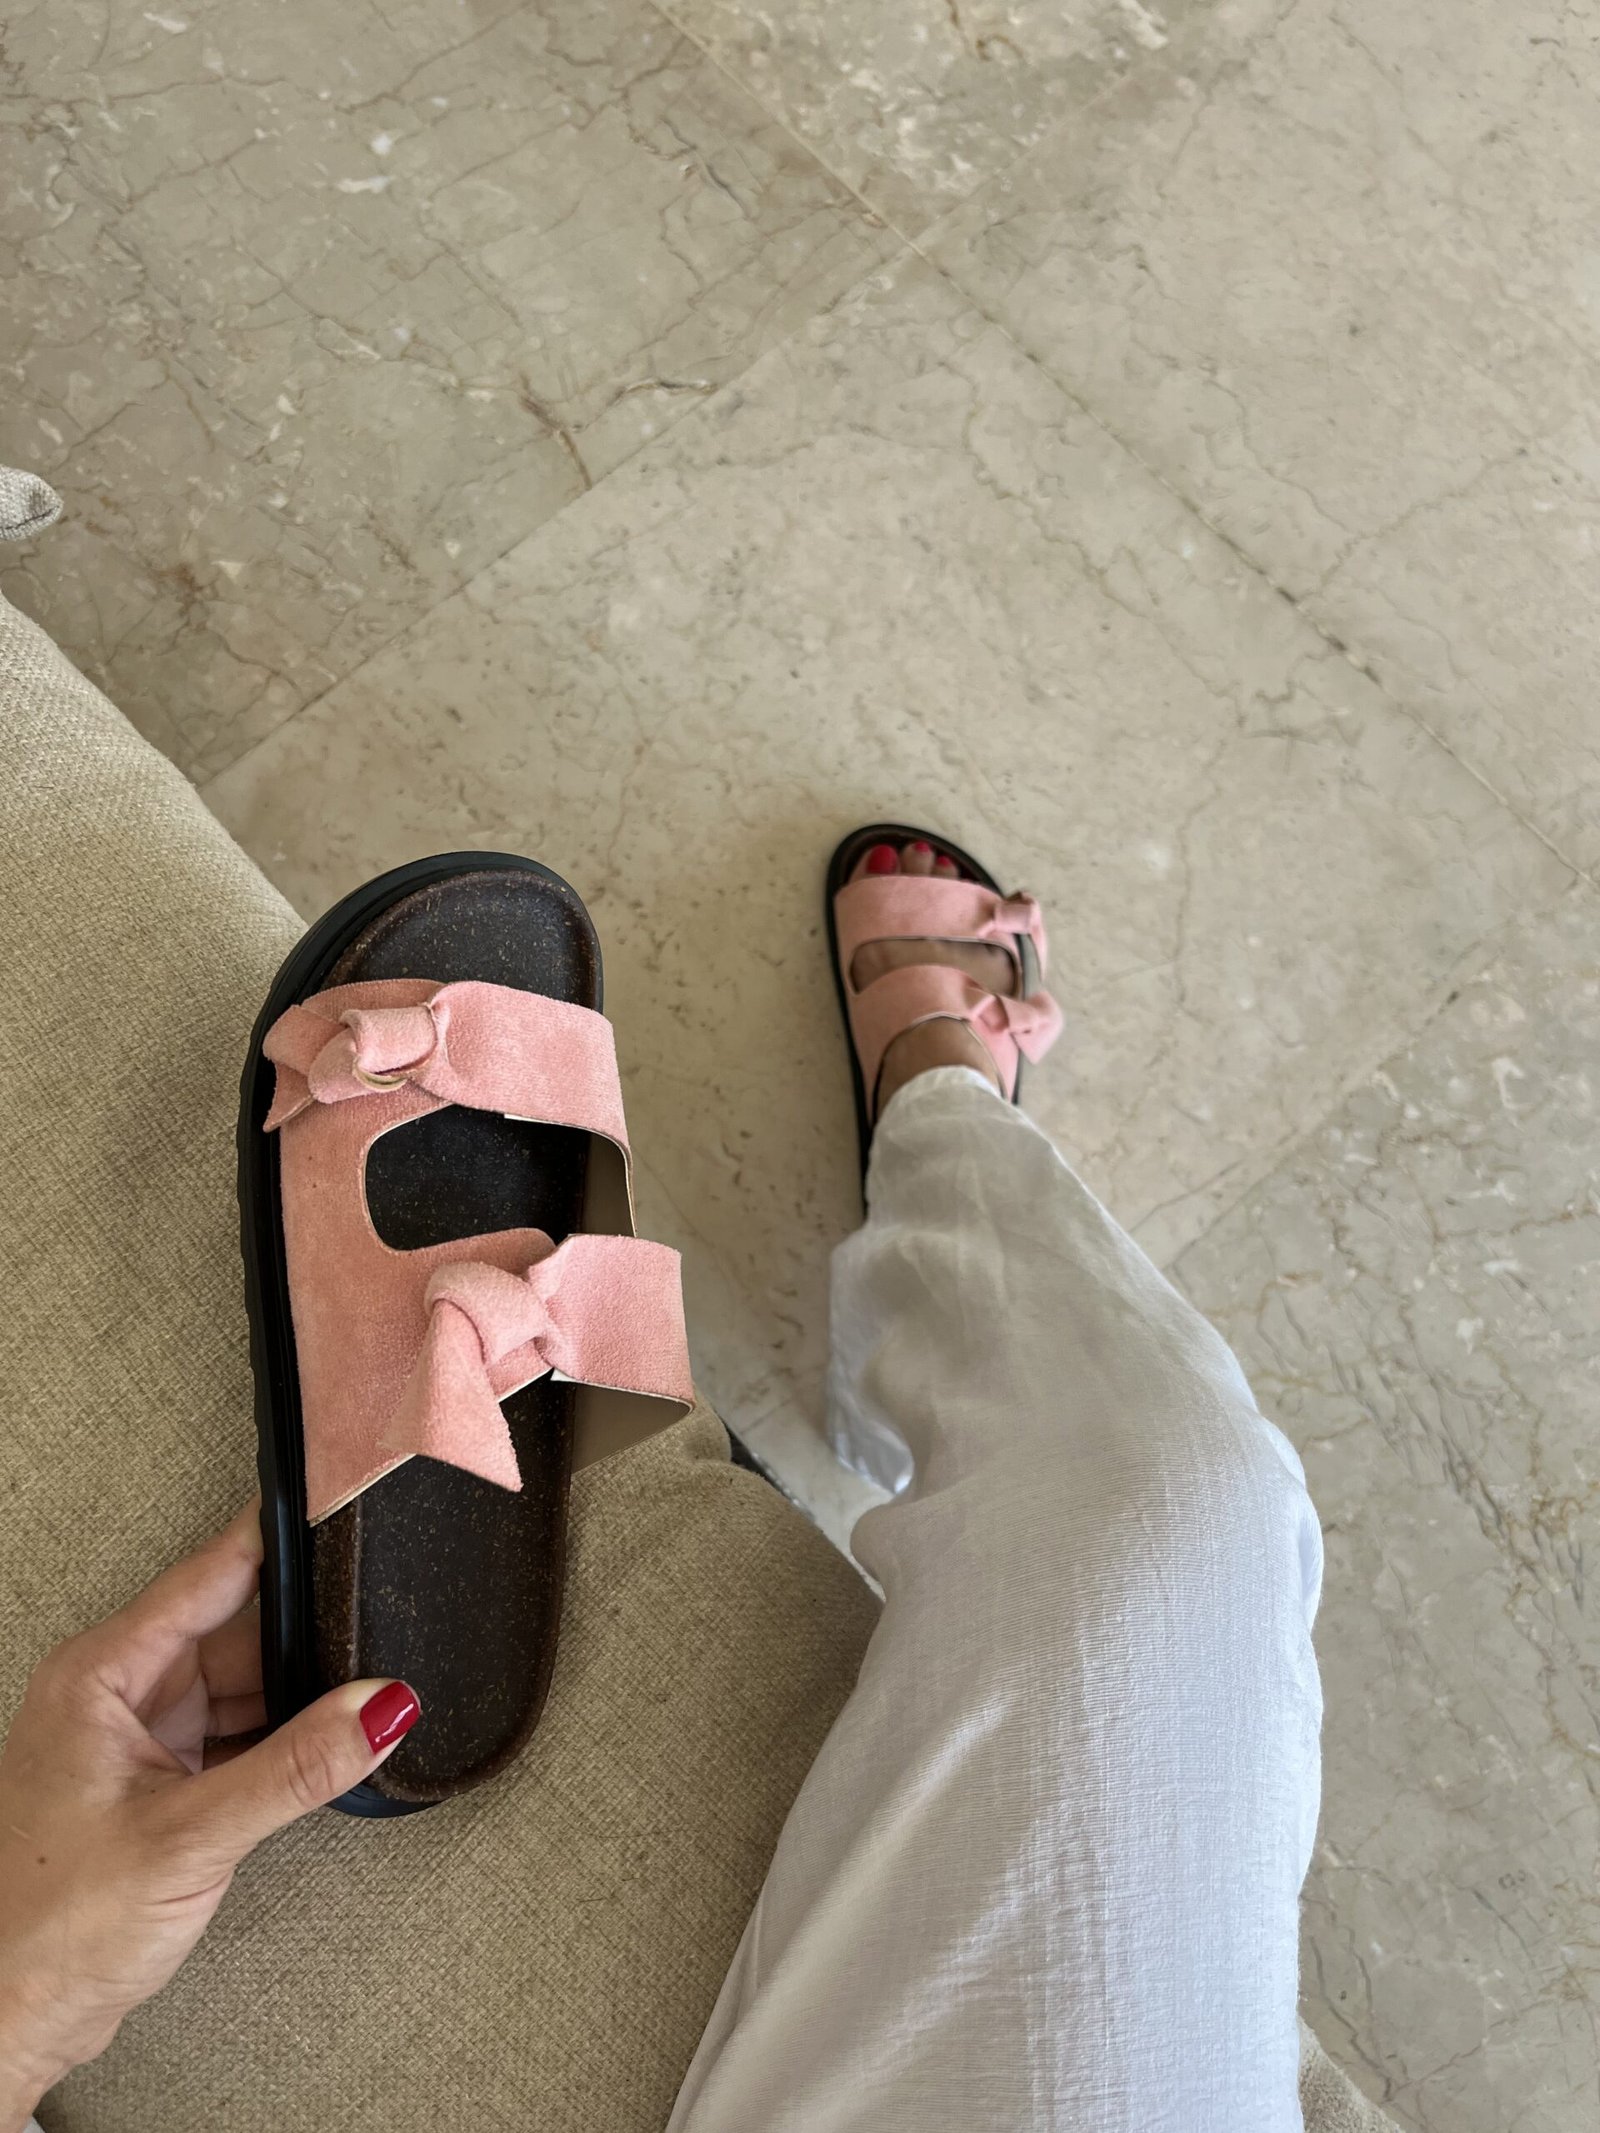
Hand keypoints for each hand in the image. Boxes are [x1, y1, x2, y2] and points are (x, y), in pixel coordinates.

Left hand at [0, 1505, 419, 2128]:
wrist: (8, 2024)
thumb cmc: (49, 1930)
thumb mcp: (192, 1837)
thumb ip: (296, 1767)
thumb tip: (382, 1706)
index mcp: (103, 1673)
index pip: (213, 1572)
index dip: (281, 1536)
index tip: (344, 1502)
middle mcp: (120, 1693)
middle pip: (242, 1633)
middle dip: (311, 1642)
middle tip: (382, 1642)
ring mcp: (141, 1739)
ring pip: (248, 1688)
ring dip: (301, 1701)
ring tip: (361, 1707)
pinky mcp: (162, 1784)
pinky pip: (242, 1737)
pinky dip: (284, 1745)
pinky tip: (323, 1754)